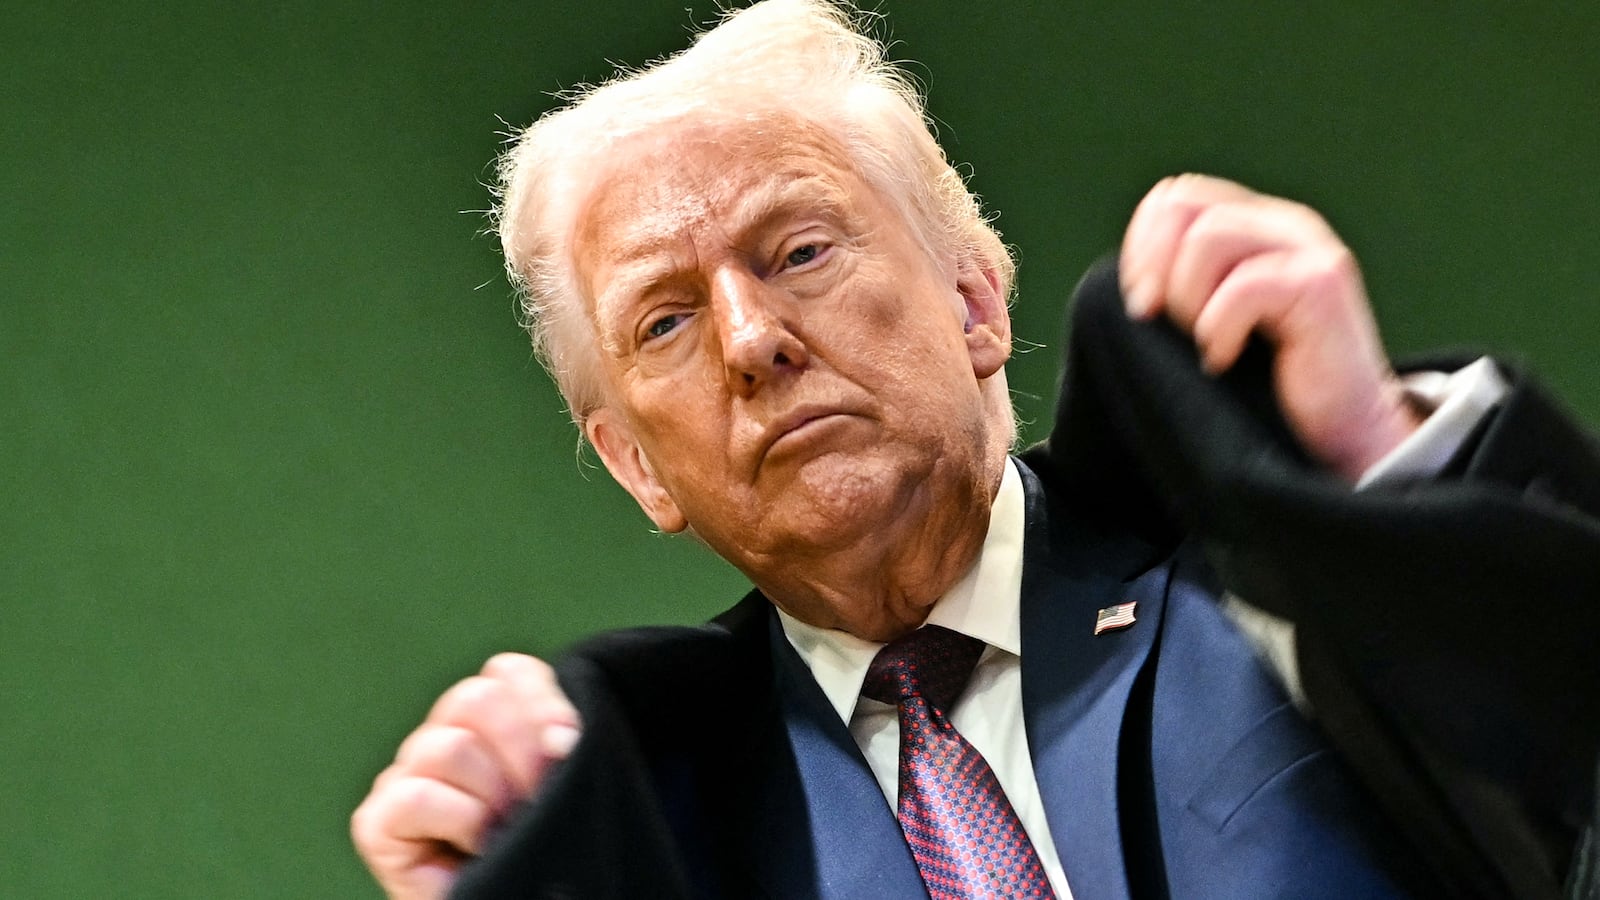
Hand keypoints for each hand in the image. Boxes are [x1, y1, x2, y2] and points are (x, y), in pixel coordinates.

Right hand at [350, 653, 580, 899]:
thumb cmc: (533, 850)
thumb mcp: (559, 785)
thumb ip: (558, 744)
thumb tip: (562, 739)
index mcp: (484, 719)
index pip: (507, 673)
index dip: (543, 704)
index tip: (569, 748)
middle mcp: (440, 735)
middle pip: (477, 698)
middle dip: (523, 751)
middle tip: (539, 798)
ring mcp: (404, 775)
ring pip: (450, 747)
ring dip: (493, 794)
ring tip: (507, 829)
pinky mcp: (377, 821)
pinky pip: (417, 797)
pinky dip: (459, 821)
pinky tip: (476, 846)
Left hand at [1119, 174, 1423, 481]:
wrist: (1344, 432)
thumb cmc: (1271, 385)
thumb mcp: (1213, 324)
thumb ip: (1182, 288)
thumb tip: (1133, 287)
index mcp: (1256, 225)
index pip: (1175, 198)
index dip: (1142, 246)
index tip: (1142, 304)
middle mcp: (1284, 225)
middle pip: (1184, 203)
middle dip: (1155, 267)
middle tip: (1158, 321)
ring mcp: (1308, 249)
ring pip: (1209, 236)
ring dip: (1188, 299)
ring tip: (1205, 343)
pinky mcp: (1322, 284)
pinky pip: (1243, 287)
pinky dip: (1218, 329)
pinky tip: (1224, 360)